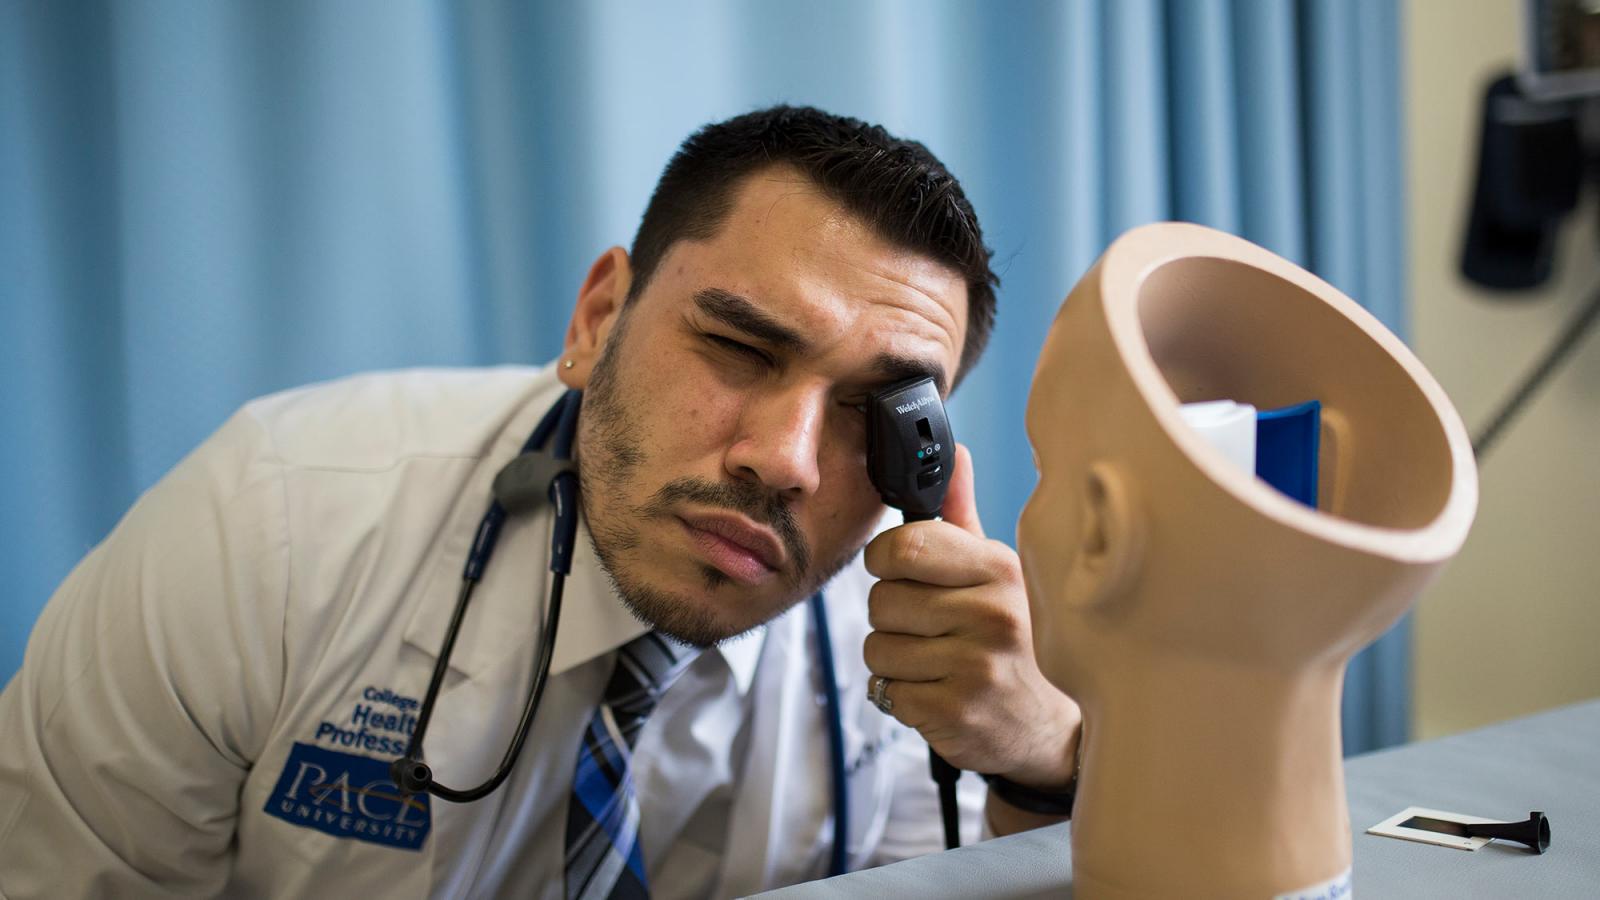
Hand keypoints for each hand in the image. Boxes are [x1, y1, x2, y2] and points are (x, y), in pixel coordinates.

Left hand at [863, 443, 1081, 792]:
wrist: (1048, 725)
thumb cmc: (1014, 637)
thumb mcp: (997, 571)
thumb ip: (961, 515)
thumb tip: (954, 450)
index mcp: (999, 570)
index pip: (905, 547)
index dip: (886, 559)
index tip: (900, 570)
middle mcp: (992, 615)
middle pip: (882, 600)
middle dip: (894, 616)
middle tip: (933, 629)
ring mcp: (976, 668)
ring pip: (878, 648)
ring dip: (895, 659)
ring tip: (937, 662)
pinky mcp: (955, 714)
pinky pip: (887, 691)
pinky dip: (902, 695)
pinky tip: (940, 691)